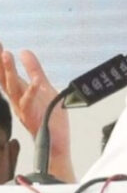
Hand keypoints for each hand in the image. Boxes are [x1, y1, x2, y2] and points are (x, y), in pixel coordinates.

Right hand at [0, 43, 74, 181]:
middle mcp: (17, 100)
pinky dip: (33, 91)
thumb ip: (34, 70)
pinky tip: (36, 81)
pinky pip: (30, 103)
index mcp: (19, 93)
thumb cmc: (48, 115)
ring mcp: (23, 108)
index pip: (5, 74)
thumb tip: (24, 51)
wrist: (56, 141)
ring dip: (8, 72)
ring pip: (12, 88)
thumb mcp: (42, 87)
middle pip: (4, 79)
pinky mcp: (32, 116)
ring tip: (7, 54)